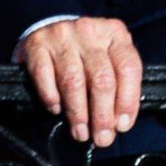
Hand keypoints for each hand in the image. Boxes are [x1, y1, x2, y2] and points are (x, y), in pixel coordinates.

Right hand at [19, 16, 142, 147]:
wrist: (50, 27)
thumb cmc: (85, 51)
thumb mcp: (108, 56)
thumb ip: (117, 81)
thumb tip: (120, 122)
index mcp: (115, 33)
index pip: (128, 67)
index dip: (128, 100)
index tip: (122, 125)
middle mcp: (91, 31)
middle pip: (101, 78)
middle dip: (102, 115)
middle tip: (101, 138)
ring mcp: (63, 36)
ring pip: (73, 81)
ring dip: (78, 113)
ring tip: (81, 132)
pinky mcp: (37, 44)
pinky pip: (44, 76)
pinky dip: (52, 97)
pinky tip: (56, 110)